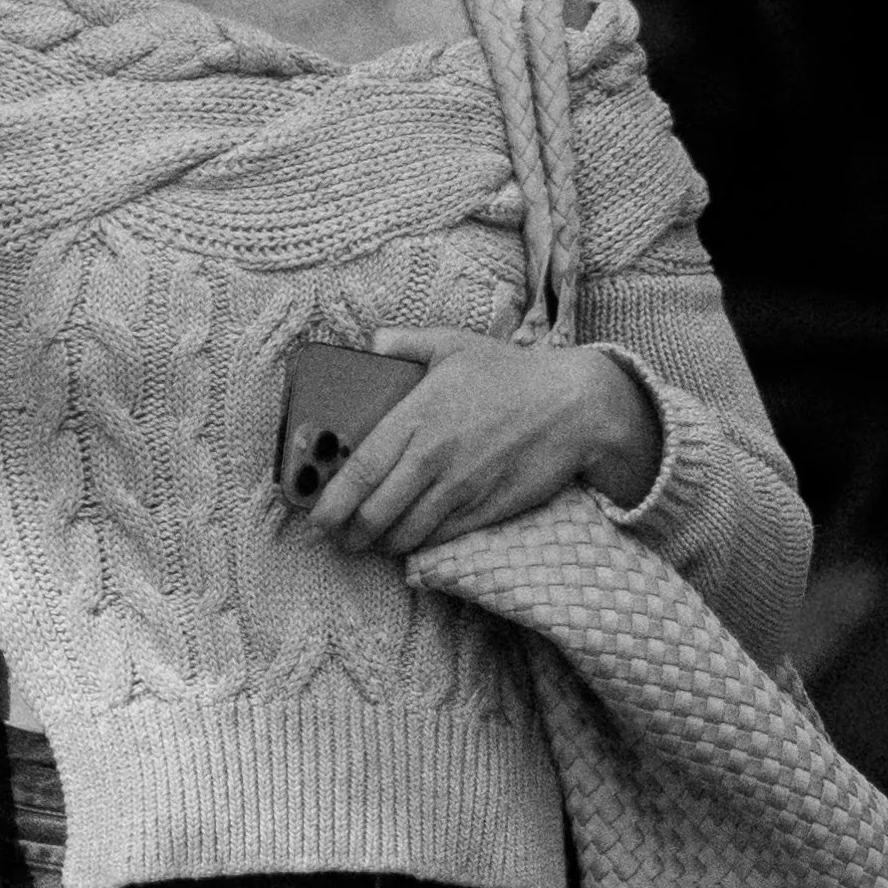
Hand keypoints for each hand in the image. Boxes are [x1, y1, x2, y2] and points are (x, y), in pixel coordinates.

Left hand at [306, 327, 662, 558]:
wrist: (573, 407)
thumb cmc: (511, 374)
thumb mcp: (455, 344)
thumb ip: (407, 343)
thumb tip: (373, 343)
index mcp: (417, 417)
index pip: (359, 471)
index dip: (330, 500)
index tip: (314, 513)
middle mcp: (433, 458)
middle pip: (374, 512)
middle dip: (348, 531)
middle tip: (338, 534)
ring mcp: (459, 488)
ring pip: (405, 532)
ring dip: (379, 543)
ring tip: (368, 541)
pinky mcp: (484, 509)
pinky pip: (439, 538)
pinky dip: (417, 544)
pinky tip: (408, 538)